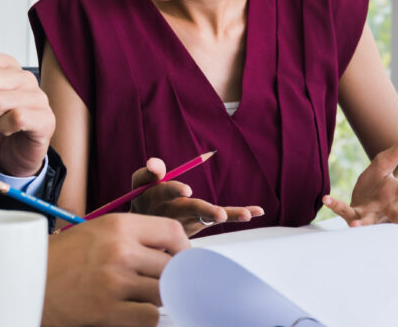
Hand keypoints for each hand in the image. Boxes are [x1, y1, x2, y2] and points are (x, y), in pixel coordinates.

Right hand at [43, 213, 189, 326]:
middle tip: (158, 282)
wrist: (25, 281)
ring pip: (164, 292)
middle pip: (173, 265)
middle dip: (171, 277)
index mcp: (117, 225)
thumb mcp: (95, 232)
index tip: (181, 259)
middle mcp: (120, 250)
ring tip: (139, 296)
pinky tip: (130, 311)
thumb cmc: (60, 258)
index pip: (172, 232)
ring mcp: (115, 281)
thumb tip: (170, 252)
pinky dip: (145, 317)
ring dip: (157, 298)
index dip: (183, 248)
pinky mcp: (108, 310)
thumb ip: (131, 237)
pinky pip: (150, 316)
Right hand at [129, 158, 263, 235]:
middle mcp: (174, 212)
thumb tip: (157, 165)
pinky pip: (219, 219)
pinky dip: (238, 214)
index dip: (175, 190)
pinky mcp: (200, 225)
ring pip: (209, 218)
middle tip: (219, 214)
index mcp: (157, 197)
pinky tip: (257, 211)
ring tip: (247, 215)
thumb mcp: (140, 182)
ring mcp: (189, 222)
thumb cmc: (144, 198)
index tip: (186, 189)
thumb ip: (149, 172)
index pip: (165, 192)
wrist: (145, 232)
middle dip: (206, 211)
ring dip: (229, 215)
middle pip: (191, 210)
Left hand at [323, 128, 397, 228]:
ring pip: (369, 221)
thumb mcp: (386, 161)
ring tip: (356, 226)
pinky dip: (335, 205)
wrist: (363, 199)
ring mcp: (369, 213)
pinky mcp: (352, 214)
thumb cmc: (378, 181)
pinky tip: (326, 199)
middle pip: (397, 214)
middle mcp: (385, 206)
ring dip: (363, 224)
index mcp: (395, 191)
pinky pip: (343, 211)